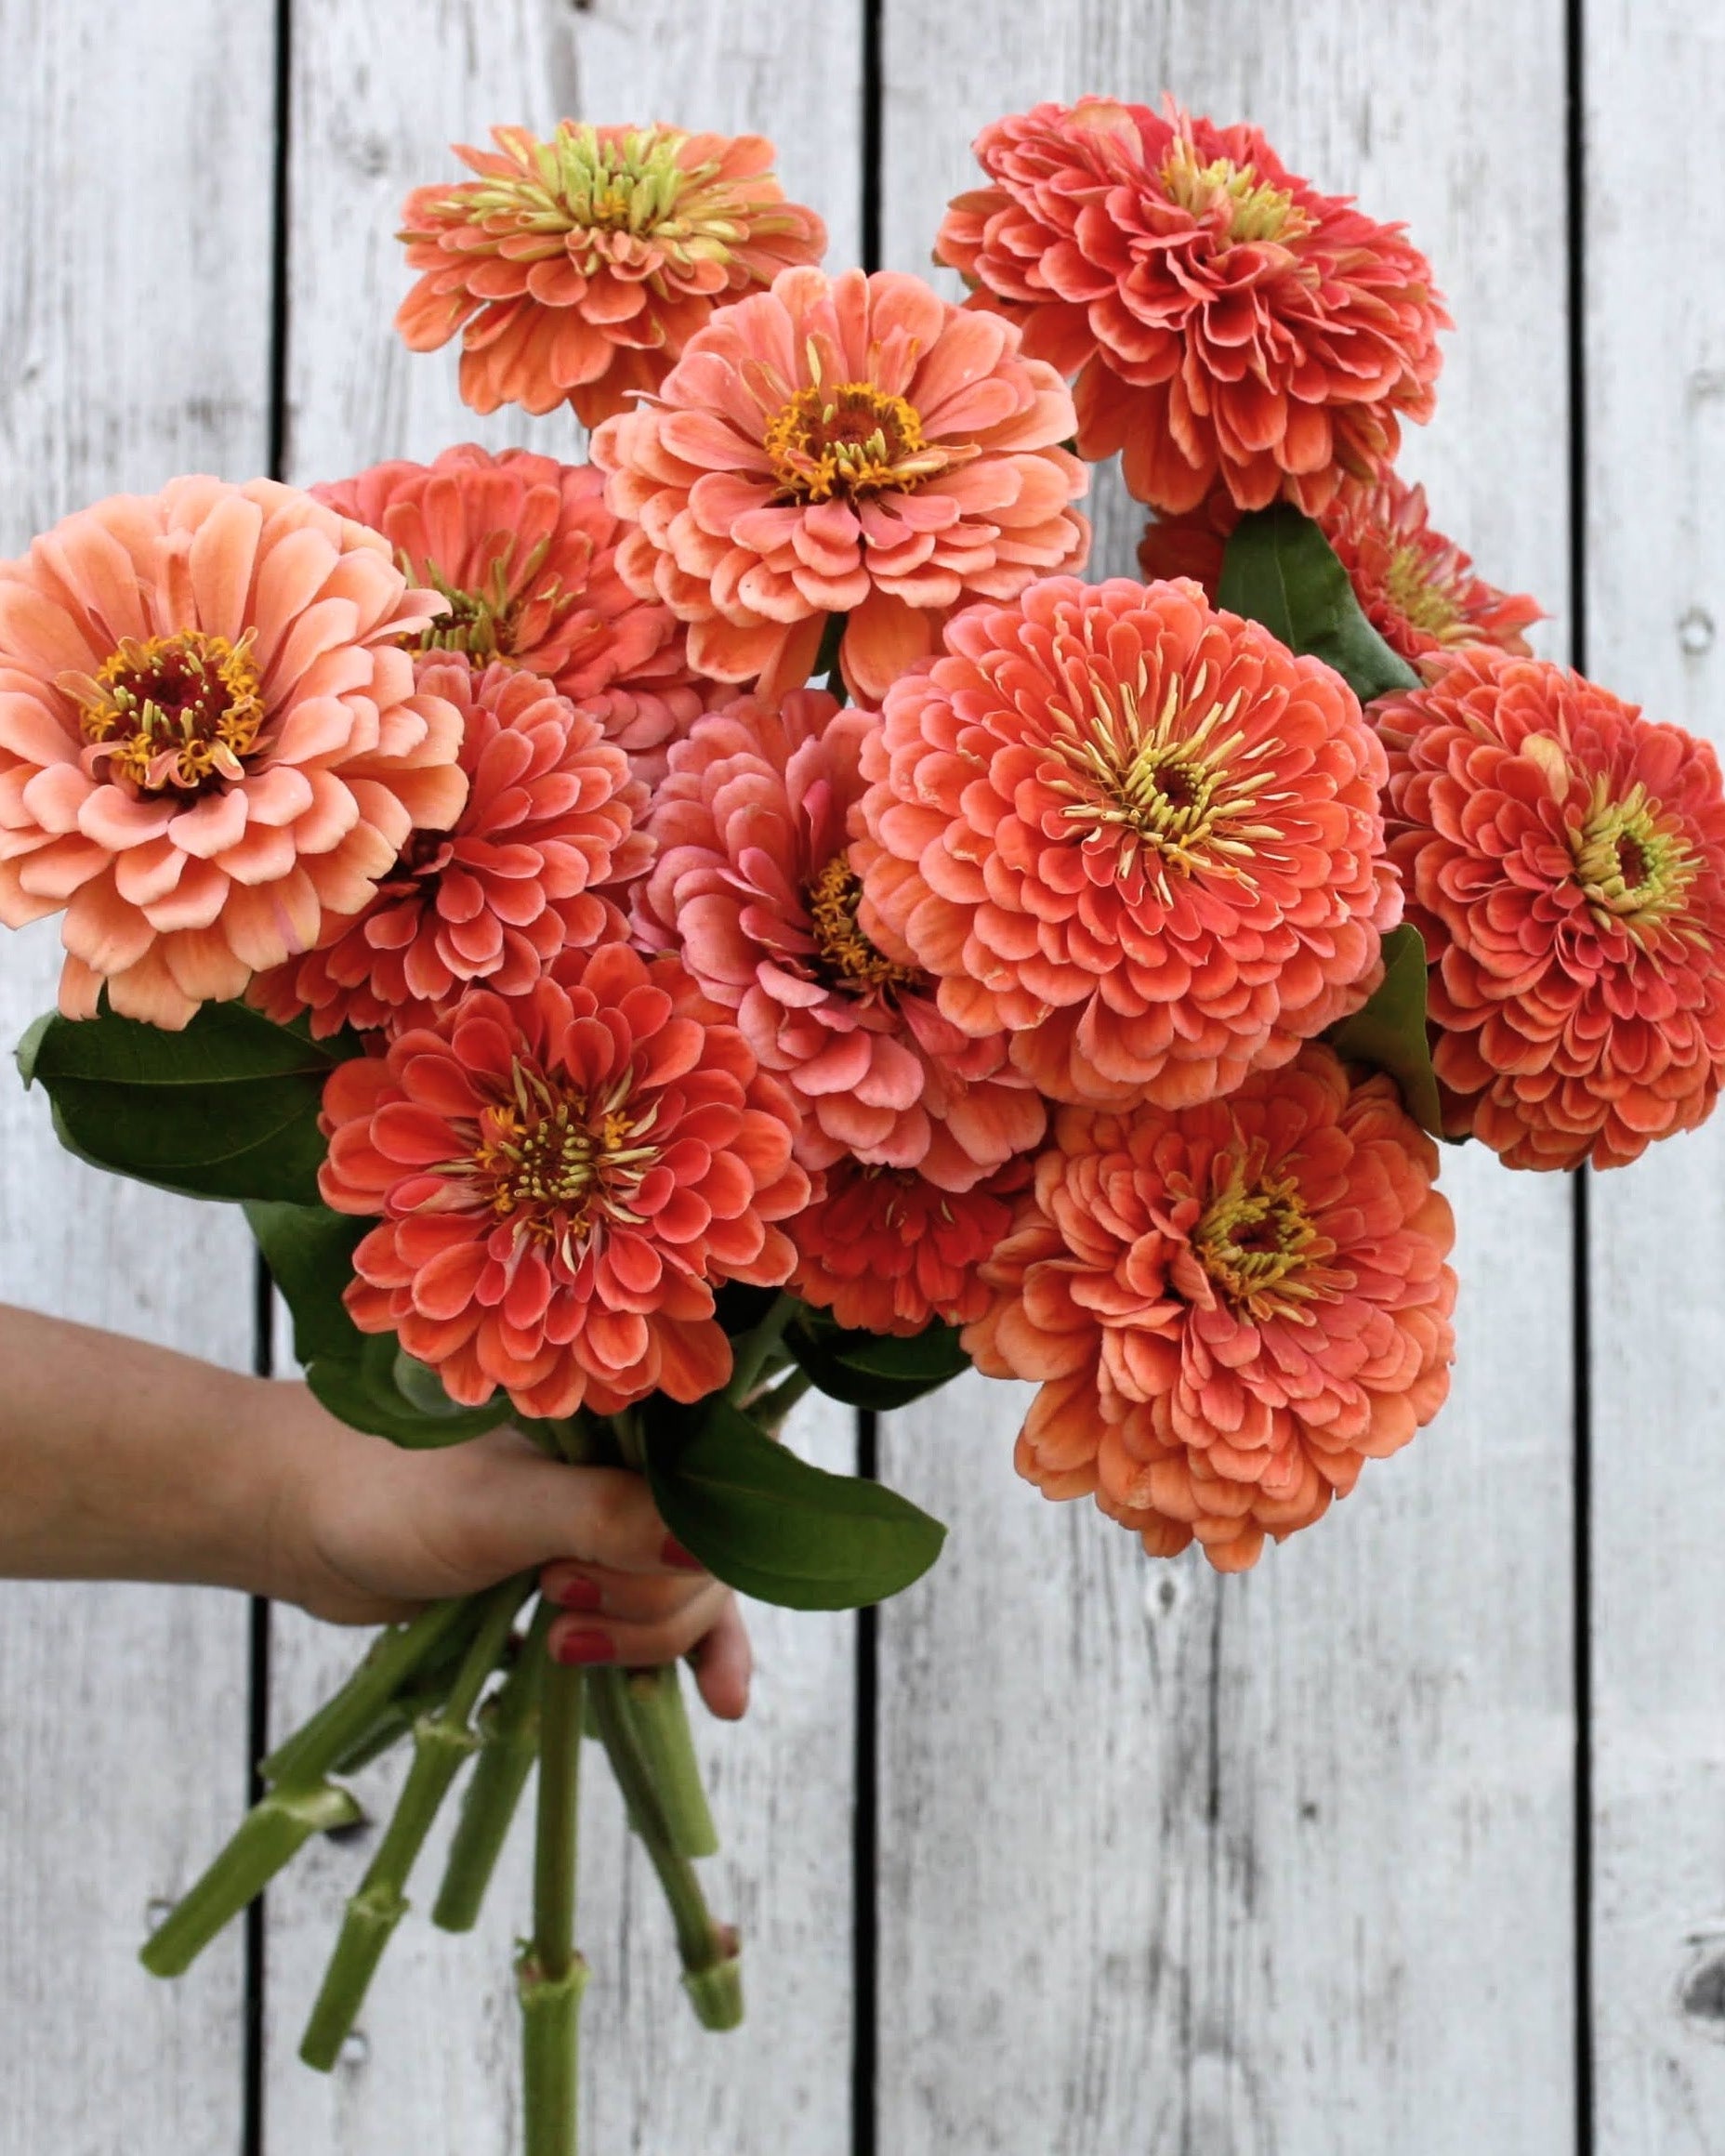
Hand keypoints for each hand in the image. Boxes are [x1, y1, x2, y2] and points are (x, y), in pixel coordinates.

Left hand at [271, 1408, 751, 1720]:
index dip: (706, 1548)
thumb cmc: (388, 1491)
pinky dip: (679, 1662)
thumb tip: (702, 1549)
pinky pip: (654, 1621)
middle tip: (555, 1601)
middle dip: (647, 1606)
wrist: (299, 1516)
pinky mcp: (580, 1575)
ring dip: (643, 1642)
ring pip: (682, 1596)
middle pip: (705, 1557)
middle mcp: (631, 1465)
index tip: (642, 1583)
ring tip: (558, 1643)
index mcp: (627, 1420)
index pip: (722, 1486)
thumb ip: (605, 1519)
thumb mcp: (503, 1508)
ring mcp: (606, 1524)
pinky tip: (715, 1704)